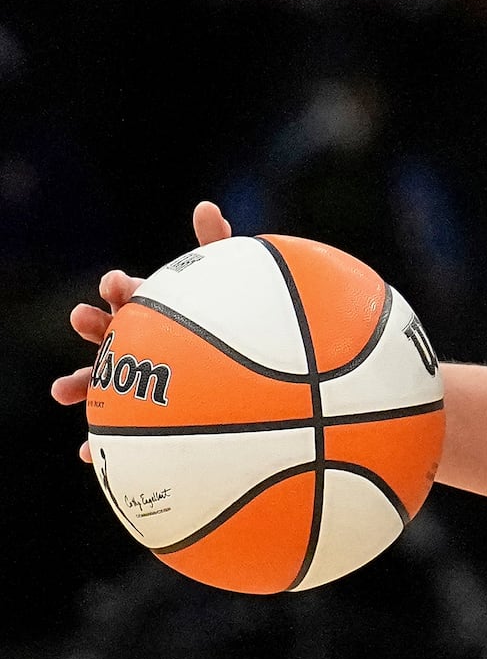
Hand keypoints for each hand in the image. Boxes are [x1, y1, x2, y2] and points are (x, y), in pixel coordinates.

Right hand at [51, 201, 233, 460]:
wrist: (252, 368)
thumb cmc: (237, 318)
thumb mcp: (229, 282)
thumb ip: (217, 246)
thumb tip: (206, 205)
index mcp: (156, 310)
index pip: (131, 293)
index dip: (119, 287)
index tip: (116, 283)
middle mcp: (140, 341)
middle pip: (108, 332)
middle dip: (91, 325)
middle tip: (81, 318)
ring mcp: (137, 378)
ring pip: (102, 381)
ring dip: (79, 383)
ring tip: (61, 391)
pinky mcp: (144, 413)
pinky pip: (122, 429)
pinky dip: (104, 440)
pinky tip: (90, 453)